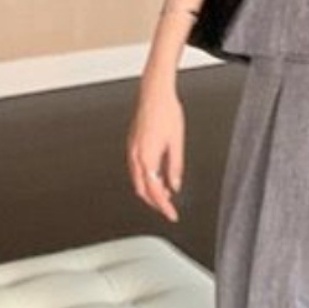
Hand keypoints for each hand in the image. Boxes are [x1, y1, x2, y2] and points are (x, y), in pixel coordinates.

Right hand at [127, 81, 184, 222]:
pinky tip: (157, 178)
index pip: (155, 192)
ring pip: (138, 182)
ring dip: (150, 191)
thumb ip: (175, 168)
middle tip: (168, 208)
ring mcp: (132, 151)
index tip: (171, 215)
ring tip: (165, 194)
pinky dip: (146, 179)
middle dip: (155, 202)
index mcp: (147, 157)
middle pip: (143, 191)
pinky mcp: (132, 145)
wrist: (154, 92)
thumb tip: (175, 186)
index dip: (164, 207)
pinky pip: (136, 170)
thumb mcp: (177, 143)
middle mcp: (136, 156)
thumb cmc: (166, 112)